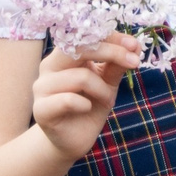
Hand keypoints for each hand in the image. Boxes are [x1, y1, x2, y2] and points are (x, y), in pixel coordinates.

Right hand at [32, 35, 136, 161]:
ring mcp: (42, 87)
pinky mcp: (41, 109)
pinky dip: (85, 104)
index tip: (135, 45)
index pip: (85, 36)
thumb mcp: (108, 83)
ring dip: (102, 88)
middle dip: (111, 52)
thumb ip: (116, 65)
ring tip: (106, 99)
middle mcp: (49, 67)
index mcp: (64, 56)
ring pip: (80, 76)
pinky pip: (68, 100)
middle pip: (79, 48)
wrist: (75, 138)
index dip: (111, 37)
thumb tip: (134, 47)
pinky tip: (87, 108)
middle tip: (134, 63)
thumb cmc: (90, 105)